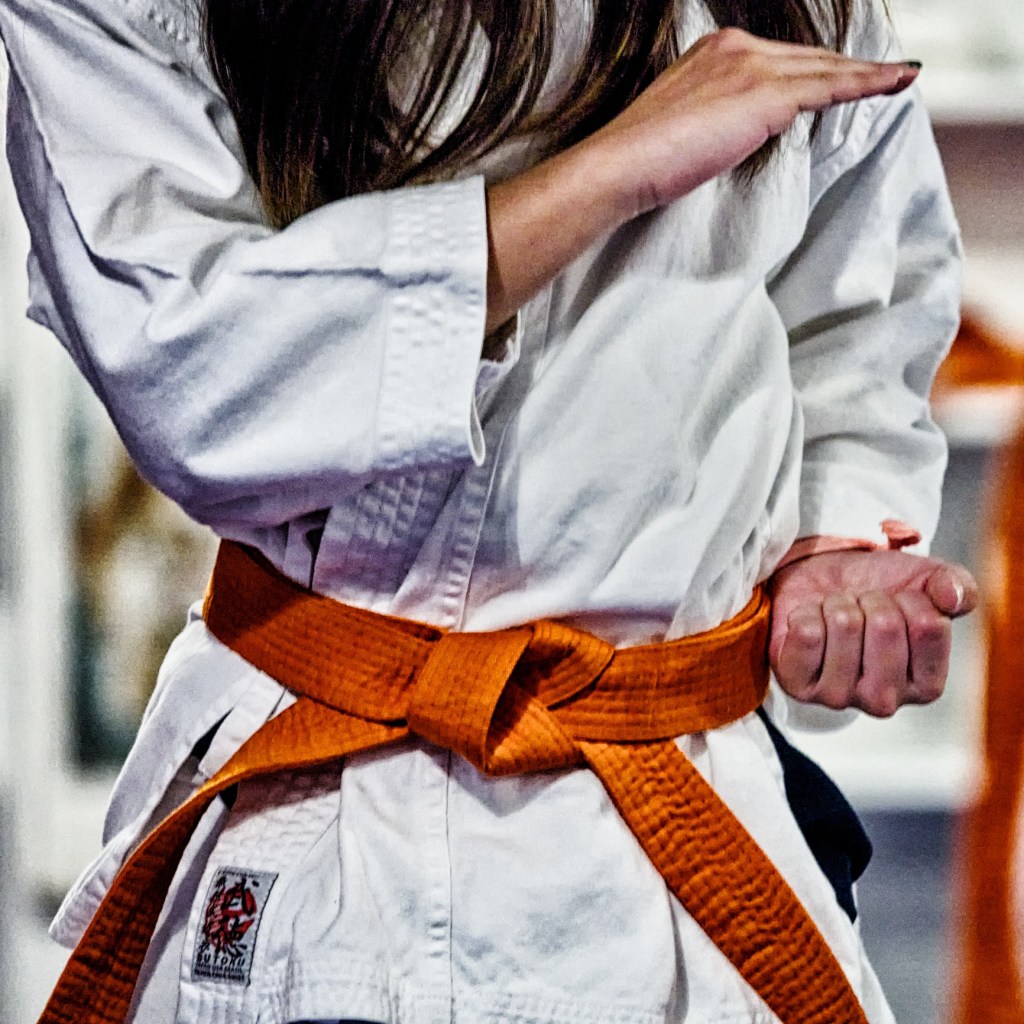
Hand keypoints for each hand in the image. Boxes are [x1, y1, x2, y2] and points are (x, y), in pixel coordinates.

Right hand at [591, 27, 918, 214]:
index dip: (810, 69)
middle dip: (845, 66)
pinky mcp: (766, 94)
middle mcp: (735, 47)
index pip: (776, 59)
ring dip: (866, 74)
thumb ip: (711, 120)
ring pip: (823, 68)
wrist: (620, 165)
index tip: (832, 78)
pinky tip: (895, 82)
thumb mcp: (680, 128)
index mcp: (712, 51)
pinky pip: (830, 87)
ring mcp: (752, 66)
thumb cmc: (640, 160)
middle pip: (806, 58)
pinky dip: (867, 83)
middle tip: (882, 74)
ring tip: (899, 78)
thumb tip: (728, 135)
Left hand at [768, 549, 977, 716]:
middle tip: (862, 607)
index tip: (899, 603)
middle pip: (886, 626)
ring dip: (838, 604)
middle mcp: (884, 700)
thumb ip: (957, 588)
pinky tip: (810, 623)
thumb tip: (953, 597)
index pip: (929, 626)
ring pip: (845, 625)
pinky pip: (807, 633)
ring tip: (835, 614)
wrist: (820, 583)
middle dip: (872, 600)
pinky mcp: (798, 684)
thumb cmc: (876, 591)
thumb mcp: (926, 582)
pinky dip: (806, 613)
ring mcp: (838, 697)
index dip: (912, 598)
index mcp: (926, 685)